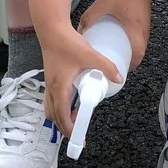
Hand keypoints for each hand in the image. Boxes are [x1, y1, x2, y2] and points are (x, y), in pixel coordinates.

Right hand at [40, 23, 122, 138]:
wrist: (51, 29)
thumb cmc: (66, 42)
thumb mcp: (90, 55)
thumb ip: (106, 67)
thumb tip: (119, 78)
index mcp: (60, 87)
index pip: (62, 115)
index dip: (70, 129)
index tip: (78, 137)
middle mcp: (51, 88)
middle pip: (54, 115)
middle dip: (65, 127)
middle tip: (78, 134)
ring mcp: (49, 84)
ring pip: (50, 108)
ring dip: (60, 117)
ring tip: (75, 119)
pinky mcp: (50, 78)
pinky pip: (51, 99)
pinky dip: (59, 107)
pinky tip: (71, 103)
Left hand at [79, 0, 151, 70]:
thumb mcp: (102, 4)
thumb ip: (89, 16)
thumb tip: (80, 27)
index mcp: (136, 30)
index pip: (137, 55)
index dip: (129, 66)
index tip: (120, 71)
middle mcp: (143, 29)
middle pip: (139, 51)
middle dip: (129, 60)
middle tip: (117, 63)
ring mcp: (145, 23)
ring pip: (139, 43)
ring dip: (130, 49)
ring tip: (117, 52)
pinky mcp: (143, 17)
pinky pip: (138, 33)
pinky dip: (130, 39)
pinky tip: (119, 35)